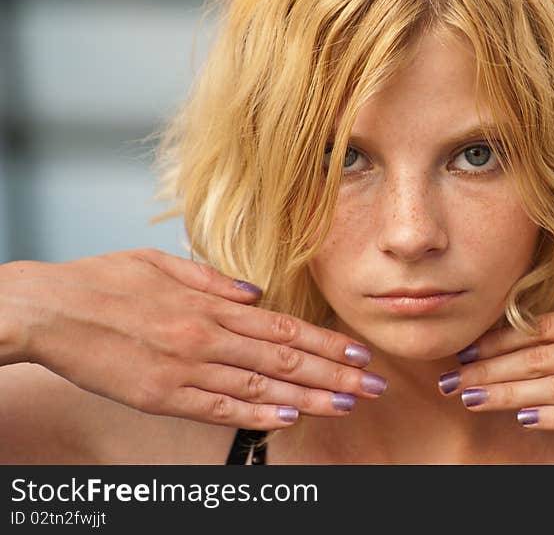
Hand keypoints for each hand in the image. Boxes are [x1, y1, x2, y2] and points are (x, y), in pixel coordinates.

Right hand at [0, 249, 386, 428]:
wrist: (49, 308)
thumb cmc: (103, 281)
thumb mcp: (162, 263)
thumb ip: (213, 279)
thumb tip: (254, 293)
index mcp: (211, 304)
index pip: (285, 327)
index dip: (327, 342)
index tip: (360, 351)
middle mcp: (208, 336)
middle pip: (285, 358)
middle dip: (334, 373)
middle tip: (372, 384)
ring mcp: (186, 368)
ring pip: (261, 387)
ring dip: (308, 397)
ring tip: (346, 404)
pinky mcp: (161, 395)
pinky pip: (218, 409)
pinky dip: (255, 415)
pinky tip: (286, 419)